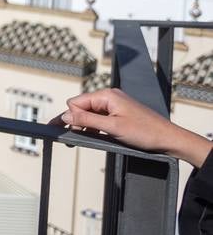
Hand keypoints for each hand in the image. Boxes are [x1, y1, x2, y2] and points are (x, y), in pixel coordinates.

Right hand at [51, 88, 212, 165]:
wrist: (168, 139)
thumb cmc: (145, 132)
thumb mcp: (112, 128)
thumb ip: (86, 121)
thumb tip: (65, 116)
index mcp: (107, 95)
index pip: (75, 102)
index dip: (72, 118)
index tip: (72, 132)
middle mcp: (109, 97)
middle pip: (81, 107)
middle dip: (76, 122)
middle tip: (73, 139)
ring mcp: (114, 104)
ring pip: (89, 113)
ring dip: (85, 126)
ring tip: (83, 139)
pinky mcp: (119, 113)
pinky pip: (99, 117)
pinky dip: (94, 126)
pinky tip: (95, 136)